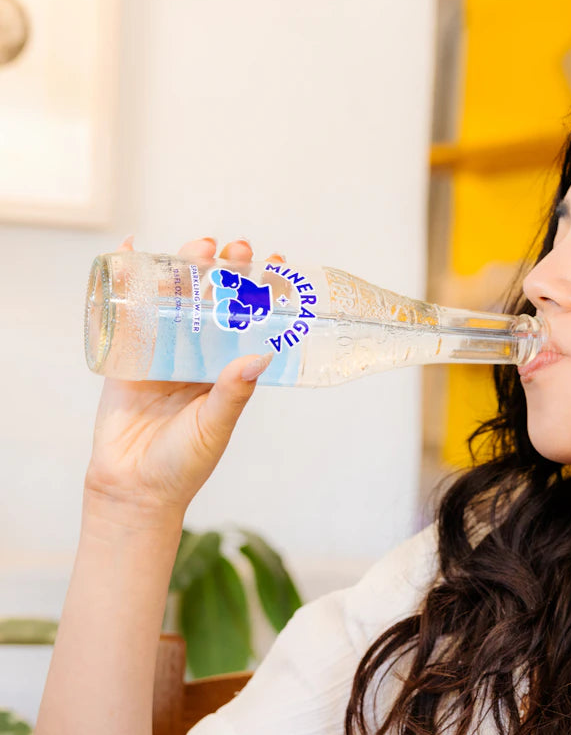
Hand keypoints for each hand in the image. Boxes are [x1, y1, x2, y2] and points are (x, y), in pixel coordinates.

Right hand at [83, 235, 285, 521]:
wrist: (132, 488)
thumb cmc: (182, 465)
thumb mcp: (215, 426)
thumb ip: (233, 393)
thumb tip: (261, 355)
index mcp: (227, 371)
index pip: (250, 322)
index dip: (264, 293)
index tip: (279, 264)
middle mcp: (198, 357)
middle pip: (213, 302)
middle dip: (226, 272)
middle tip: (238, 249)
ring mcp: (161, 353)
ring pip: (174, 300)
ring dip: (185, 267)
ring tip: (201, 245)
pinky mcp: (126, 356)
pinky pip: (127, 312)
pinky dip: (127, 280)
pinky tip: (130, 249)